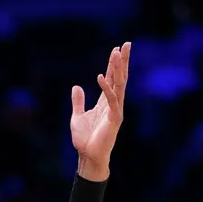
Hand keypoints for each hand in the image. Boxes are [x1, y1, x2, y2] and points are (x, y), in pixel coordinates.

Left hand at [70, 42, 130, 180]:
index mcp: (105, 102)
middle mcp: (113, 104)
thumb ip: (78, 102)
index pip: (112, 79)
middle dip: (122, 61)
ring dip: (117, 69)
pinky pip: (111, 100)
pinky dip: (106, 88)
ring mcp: (116, 111)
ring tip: (117, 53)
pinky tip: (101, 77)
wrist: (88, 157)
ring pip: (119, 85)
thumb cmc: (84, 140)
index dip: (114, 64)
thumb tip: (76, 86)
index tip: (117, 49)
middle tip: (126, 44)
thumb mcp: (77, 117)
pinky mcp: (114, 119)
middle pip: (120, 78)